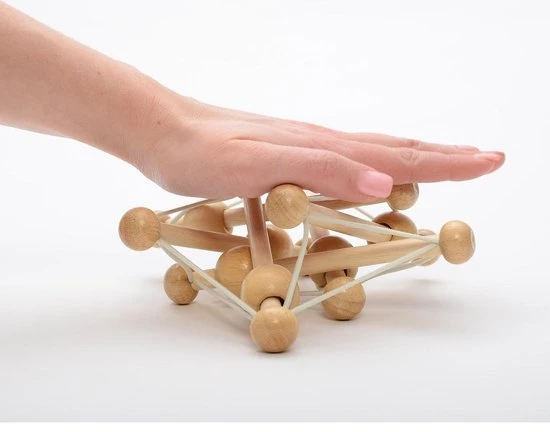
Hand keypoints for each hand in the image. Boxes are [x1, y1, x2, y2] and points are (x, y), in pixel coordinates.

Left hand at [138, 96, 504, 201]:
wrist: (161, 130)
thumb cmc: (202, 151)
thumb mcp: (259, 165)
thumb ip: (319, 171)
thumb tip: (381, 183)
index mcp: (321, 148)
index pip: (396, 156)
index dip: (445, 162)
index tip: (487, 161)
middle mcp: (319, 145)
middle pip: (393, 149)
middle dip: (443, 157)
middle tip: (485, 158)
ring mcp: (304, 149)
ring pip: (370, 154)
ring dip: (413, 160)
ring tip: (444, 162)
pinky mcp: (285, 158)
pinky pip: (340, 164)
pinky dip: (371, 168)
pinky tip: (371, 175)